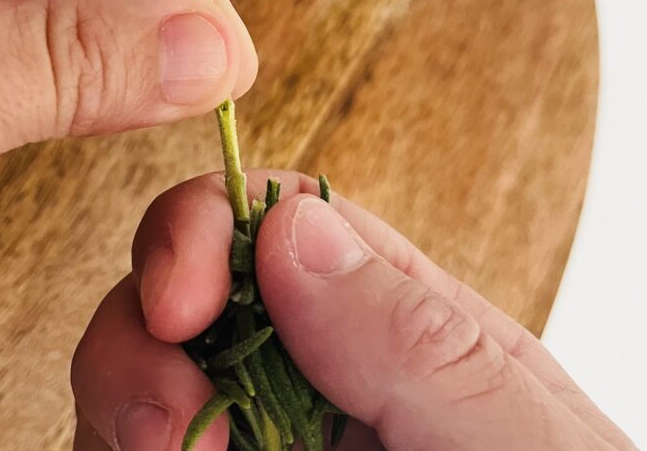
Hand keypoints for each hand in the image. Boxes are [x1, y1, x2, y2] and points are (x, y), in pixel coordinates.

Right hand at [71, 172, 635, 450]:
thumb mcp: (523, 446)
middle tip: (168, 426)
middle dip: (141, 338)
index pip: (274, 219)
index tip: (179, 298)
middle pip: (178, 296)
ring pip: (133, 382)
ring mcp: (254, 445)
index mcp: (393, 326)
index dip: (204, 229)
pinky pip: (123, 450)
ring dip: (123, 409)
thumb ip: (418, 340)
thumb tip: (290, 228)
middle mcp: (310, 377)